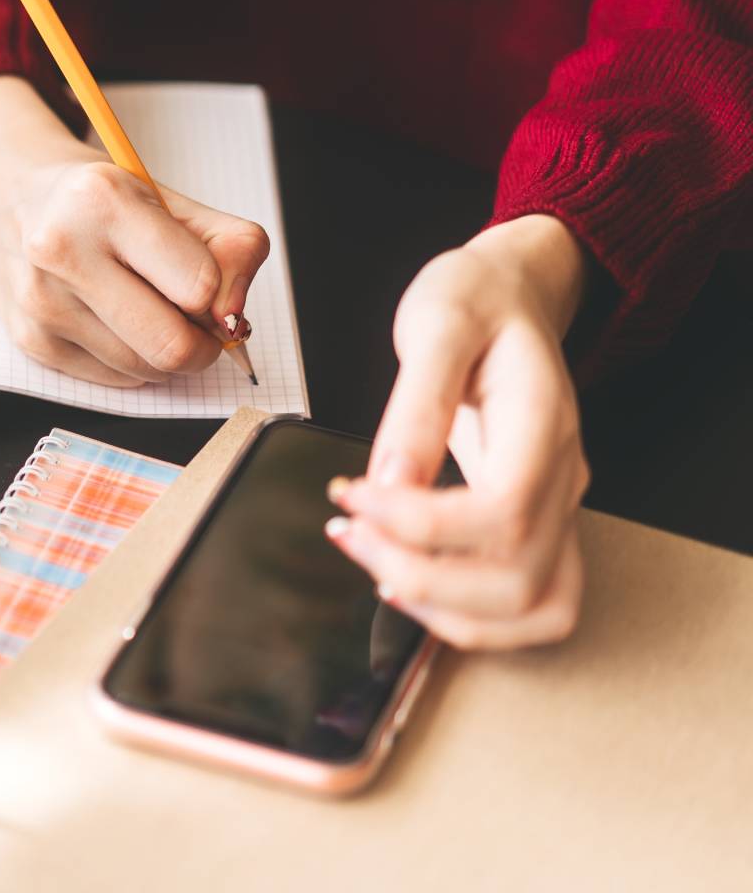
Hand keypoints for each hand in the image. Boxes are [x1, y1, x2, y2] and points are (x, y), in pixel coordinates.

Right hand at [0, 77, 269, 385]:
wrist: (7, 197)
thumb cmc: (96, 201)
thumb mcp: (169, 199)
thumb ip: (228, 248)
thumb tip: (233, 319)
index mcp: (103, 201)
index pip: (199, 286)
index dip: (220, 297)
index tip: (211, 288)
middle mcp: (61, 250)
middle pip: (172, 345)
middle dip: (201, 344)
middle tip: (196, 321)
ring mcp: (40, 301)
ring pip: (144, 370)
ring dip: (162, 352)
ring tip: (144, 307)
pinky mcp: (28, 339)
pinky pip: (113, 380)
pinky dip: (129, 361)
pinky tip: (111, 320)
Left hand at [328, 215, 590, 648]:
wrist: (512, 296)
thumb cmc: (475, 301)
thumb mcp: (436, 324)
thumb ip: (417, 404)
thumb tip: (389, 482)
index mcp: (545, 423)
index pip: (504, 510)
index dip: (420, 524)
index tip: (350, 495)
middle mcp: (564, 478)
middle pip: (519, 578)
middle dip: (421, 574)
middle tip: (348, 530)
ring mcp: (559, 508)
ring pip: (534, 609)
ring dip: (444, 609)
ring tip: (371, 558)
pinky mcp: (538, 525)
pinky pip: (527, 605)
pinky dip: (466, 615)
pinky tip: (405, 578)